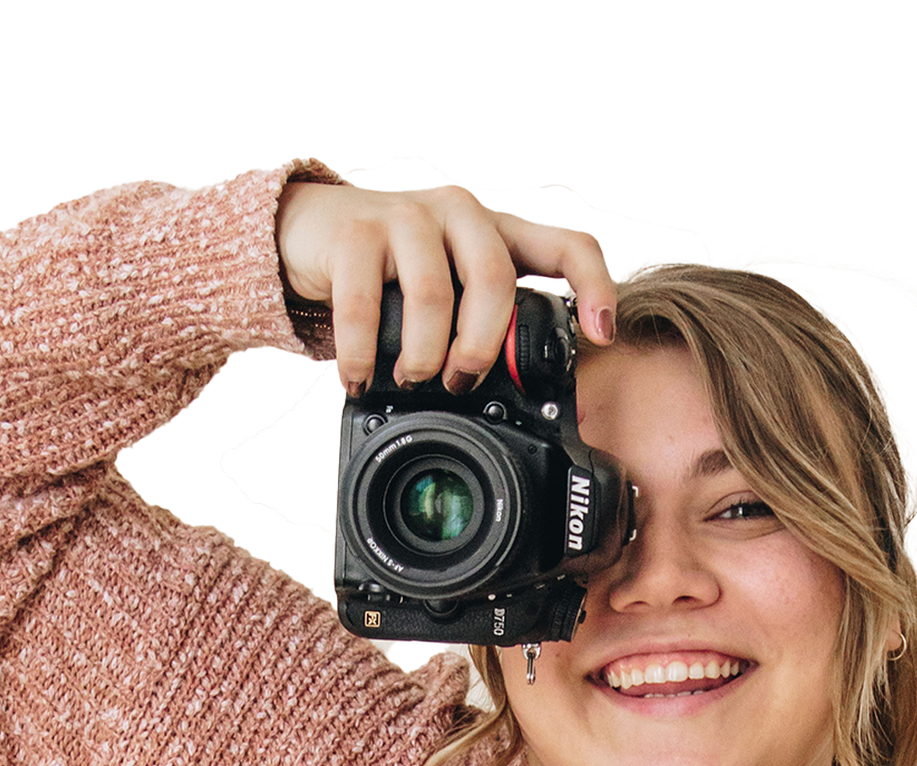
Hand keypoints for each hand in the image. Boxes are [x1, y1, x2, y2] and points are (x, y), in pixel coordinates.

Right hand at [275, 176, 616, 401]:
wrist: (315, 232)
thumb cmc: (394, 271)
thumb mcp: (451, 289)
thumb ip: (482, 325)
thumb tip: (517, 400)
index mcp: (496, 232)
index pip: (566, 246)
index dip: (592, 288)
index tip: (600, 335)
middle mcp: (460, 214)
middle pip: (493, 279)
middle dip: (479, 347)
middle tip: (460, 382)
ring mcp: (407, 216)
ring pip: (432, 295)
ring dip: (424, 356)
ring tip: (410, 380)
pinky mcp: (355, 232)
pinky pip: (364, 306)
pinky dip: (363, 357)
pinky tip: (361, 379)